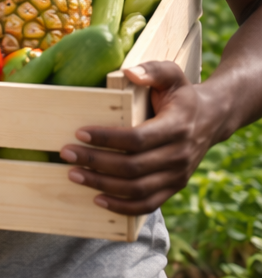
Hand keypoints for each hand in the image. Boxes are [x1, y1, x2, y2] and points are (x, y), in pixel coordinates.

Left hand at [61, 60, 231, 214]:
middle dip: (95, 161)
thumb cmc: (181, 95)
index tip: (79, 133)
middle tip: (66, 153)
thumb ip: (152, 70)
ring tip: (73, 175)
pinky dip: (122, 206)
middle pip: (133, 167)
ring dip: (102, 184)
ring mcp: (178, 175)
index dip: (107, 138)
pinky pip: (148, 204)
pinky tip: (97, 199)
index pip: (137, 139)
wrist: (211, 119)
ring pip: (137, 189)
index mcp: (177, 127)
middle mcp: (180, 155)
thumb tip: (129, 73)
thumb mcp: (172, 75)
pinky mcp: (174, 187)